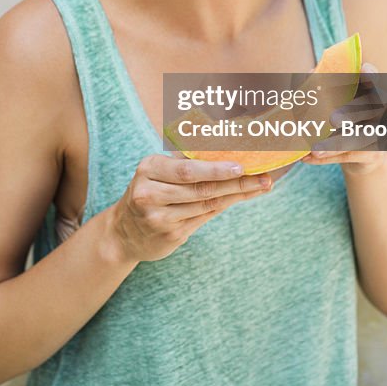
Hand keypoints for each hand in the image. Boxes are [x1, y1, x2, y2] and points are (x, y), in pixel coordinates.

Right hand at [109, 153, 273, 261]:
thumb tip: (226, 150)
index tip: (241, 166)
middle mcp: (150, 194)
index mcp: (149, 169)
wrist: (123, 232)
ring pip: (206, 204)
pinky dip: (224, 206)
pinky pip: (204, 217)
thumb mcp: (156, 172)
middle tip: (263, 178)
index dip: (216, 169)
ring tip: (261, 186)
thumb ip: (184, 163)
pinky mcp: (170, 235)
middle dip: (236, 182)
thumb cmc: (149, 191)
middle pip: (201, 189)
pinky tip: (239, 198)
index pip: (187, 170)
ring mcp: (159, 218)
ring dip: (237, 194)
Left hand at [301, 62, 386, 176]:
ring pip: (358, 138)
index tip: (364, 71)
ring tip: (314, 149)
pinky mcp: (373, 154)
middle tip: (333, 119)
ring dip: (335, 144)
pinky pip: (349, 156)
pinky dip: (327, 157)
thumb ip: (325, 85)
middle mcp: (380, 110)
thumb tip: (311, 73)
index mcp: (371, 91)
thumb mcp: (338, 100)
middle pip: (367, 108)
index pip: (375, 80)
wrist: (361, 153)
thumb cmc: (347, 116)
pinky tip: (308, 158)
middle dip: (350, 113)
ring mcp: (379, 133)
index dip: (372, 75)